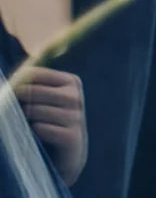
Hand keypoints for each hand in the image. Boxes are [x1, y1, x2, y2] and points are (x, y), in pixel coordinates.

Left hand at [15, 67, 86, 184]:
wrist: (68, 150)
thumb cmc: (49, 119)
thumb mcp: (44, 98)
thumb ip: (32, 84)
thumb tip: (13, 79)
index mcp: (71, 82)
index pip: (35, 73)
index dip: (17, 82)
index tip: (12, 91)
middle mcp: (76, 97)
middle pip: (35, 91)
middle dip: (21, 101)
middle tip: (20, 109)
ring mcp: (76, 117)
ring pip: (37, 110)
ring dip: (28, 118)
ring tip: (31, 122)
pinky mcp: (72, 136)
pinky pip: (42, 128)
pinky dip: (36, 132)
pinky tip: (40, 135)